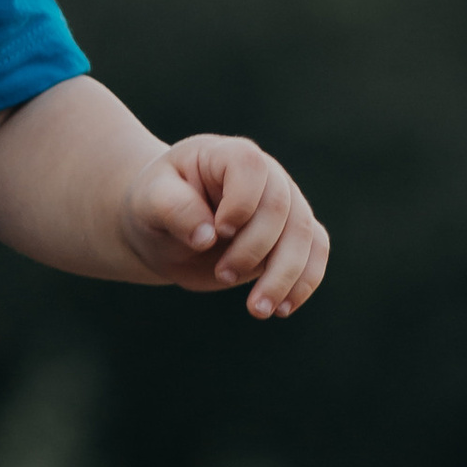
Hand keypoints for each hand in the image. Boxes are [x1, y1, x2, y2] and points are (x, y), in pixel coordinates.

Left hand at [125, 135, 327, 317]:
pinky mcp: (291, 237)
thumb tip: (207, 237)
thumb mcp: (150, 201)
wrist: (166, 228)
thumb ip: (174, 210)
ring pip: (304, 236)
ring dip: (285, 276)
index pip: (251, 168)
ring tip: (258, 310)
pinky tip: (283, 308)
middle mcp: (266, 176)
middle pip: (281, 208)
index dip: (240, 203)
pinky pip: (316, 253)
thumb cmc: (156, 205)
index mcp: (228, 156)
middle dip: (253, 250)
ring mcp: (285, 205)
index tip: (216, 233)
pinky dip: (305, 282)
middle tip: (221, 275)